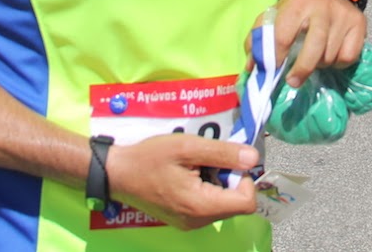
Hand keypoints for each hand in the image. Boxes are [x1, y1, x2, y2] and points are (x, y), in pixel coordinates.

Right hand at [105, 134, 258, 229]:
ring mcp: (190, 223)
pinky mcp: (183, 220)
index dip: (245, 179)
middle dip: (230, 179)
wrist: (118, 174)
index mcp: (201, 205)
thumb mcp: (187, 147)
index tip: (228, 160)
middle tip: (208, 160)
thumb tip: (253, 158)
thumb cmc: (150, 158)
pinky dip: (207, 189)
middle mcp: (198, 221)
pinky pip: (208, 207)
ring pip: (223, 205)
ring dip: (218, 183)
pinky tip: (188, 175)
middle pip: (236, 204)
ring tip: (196, 166)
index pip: (247, 202)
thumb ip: (222, 153)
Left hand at [265, 0, 365, 87]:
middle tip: (293, 81)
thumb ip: (260, 38)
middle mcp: (323, 7)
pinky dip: (338, 62)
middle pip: (314, 48)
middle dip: (302, 69)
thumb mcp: (276, 13)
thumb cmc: (298, 7)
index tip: (273, 69)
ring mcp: (344, 15)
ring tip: (314, 57)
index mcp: (298, 2)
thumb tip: (252, 67)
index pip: (284, 35)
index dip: (276, 57)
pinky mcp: (360, 23)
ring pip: (330, 56)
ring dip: (320, 64)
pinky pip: (348, 57)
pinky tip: (331, 53)